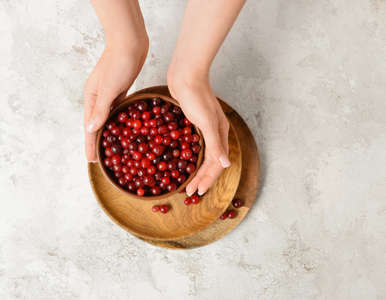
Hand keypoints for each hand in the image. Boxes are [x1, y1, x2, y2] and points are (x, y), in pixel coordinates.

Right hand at [84, 45, 146, 161]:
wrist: (131, 42)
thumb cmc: (118, 63)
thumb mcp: (109, 89)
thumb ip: (101, 110)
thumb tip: (90, 129)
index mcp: (91, 98)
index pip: (89, 127)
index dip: (90, 144)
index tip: (91, 160)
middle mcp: (98, 98)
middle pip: (97, 125)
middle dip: (98, 142)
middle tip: (101, 159)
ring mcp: (109, 94)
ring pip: (108, 118)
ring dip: (109, 133)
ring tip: (112, 148)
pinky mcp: (121, 89)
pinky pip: (118, 110)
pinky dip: (119, 121)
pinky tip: (124, 128)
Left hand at [168, 69, 229, 195]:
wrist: (185, 76)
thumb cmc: (196, 97)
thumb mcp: (206, 122)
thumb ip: (216, 144)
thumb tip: (226, 165)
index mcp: (220, 134)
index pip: (216, 164)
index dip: (208, 179)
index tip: (197, 192)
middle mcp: (215, 133)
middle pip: (210, 162)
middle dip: (202, 178)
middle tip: (189, 192)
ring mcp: (204, 128)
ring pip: (202, 155)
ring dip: (196, 170)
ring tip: (187, 182)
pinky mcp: (193, 123)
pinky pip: (194, 146)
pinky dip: (190, 157)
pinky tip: (183, 161)